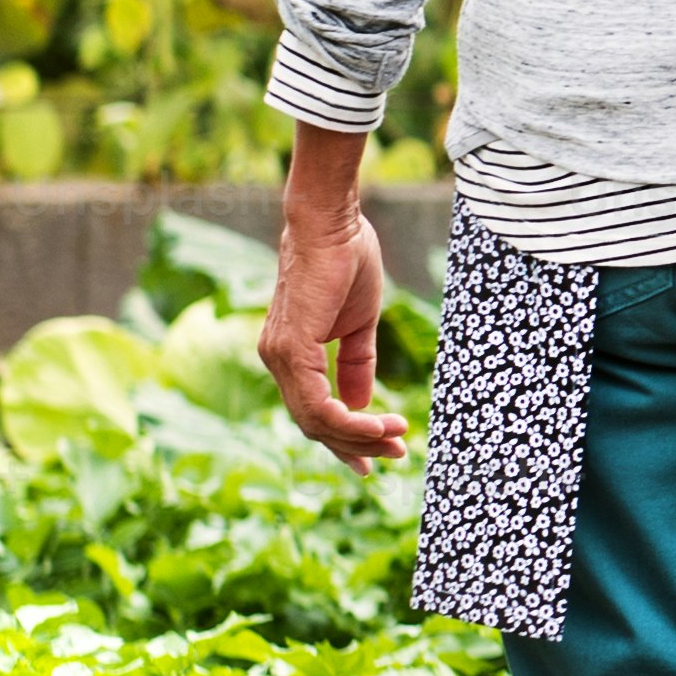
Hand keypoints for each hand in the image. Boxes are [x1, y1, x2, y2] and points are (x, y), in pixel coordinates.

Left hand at [262, 123, 411, 470]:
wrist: (332, 221)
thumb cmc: (346, 259)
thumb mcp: (357, 324)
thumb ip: (356, 364)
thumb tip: (359, 405)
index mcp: (289, 354)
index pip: (313, 411)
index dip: (346, 438)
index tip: (379, 453)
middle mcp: (276, 360)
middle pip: (314, 425)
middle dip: (358, 446)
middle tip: (398, 454)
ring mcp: (280, 357)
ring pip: (316, 421)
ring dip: (360, 437)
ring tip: (398, 437)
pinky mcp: (292, 349)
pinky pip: (318, 404)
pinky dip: (351, 421)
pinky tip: (379, 423)